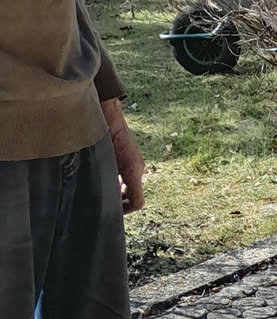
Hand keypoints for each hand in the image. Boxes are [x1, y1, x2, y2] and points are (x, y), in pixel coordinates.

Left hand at [101, 98, 143, 213]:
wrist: (105, 107)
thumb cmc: (99, 129)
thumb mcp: (99, 157)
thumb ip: (103, 177)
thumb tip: (98, 195)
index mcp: (132, 169)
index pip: (137, 202)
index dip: (124, 211)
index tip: (110, 210)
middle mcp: (137, 166)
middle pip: (133, 195)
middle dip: (119, 201)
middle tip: (101, 201)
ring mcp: (134, 160)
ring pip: (130, 186)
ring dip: (117, 190)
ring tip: (100, 188)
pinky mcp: (129, 155)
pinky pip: (127, 175)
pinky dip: (117, 180)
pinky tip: (101, 174)